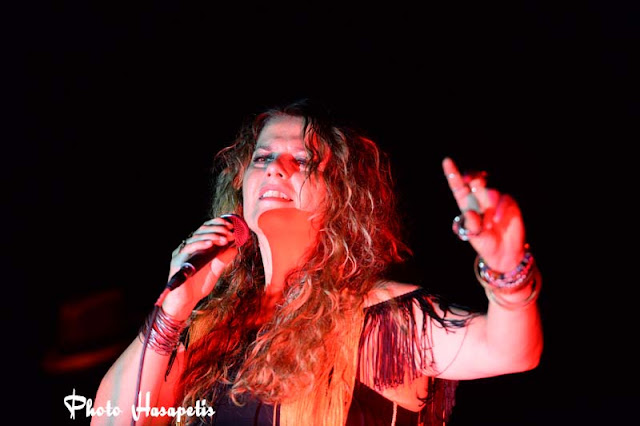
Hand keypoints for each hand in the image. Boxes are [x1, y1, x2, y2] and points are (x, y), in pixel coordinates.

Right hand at [162, 217, 238, 318]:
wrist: (186, 303)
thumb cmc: (198, 286)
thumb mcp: (215, 271)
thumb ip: (223, 259)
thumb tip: (234, 247)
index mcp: (196, 247)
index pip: (205, 229)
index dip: (217, 224)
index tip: (231, 225)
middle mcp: (187, 247)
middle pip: (201, 230)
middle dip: (217, 229)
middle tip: (230, 232)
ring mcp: (181, 253)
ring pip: (196, 237)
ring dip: (212, 236)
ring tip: (225, 239)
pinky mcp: (177, 261)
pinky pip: (188, 248)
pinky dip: (201, 244)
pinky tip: (211, 244)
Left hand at [443, 157, 525, 271]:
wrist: (502, 253)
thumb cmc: (484, 242)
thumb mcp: (473, 235)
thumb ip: (471, 225)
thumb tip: (470, 213)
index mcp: (466, 203)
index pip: (458, 185)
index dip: (452, 173)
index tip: (447, 161)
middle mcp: (480, 198)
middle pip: (475, 180)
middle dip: (473, 177)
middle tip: (472, 181)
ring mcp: (494, 200)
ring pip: (490, 191)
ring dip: (488, 204)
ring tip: (488, 224)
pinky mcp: (509, 204)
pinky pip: (504, 200)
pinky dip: (500, 209)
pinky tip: (496, 220)